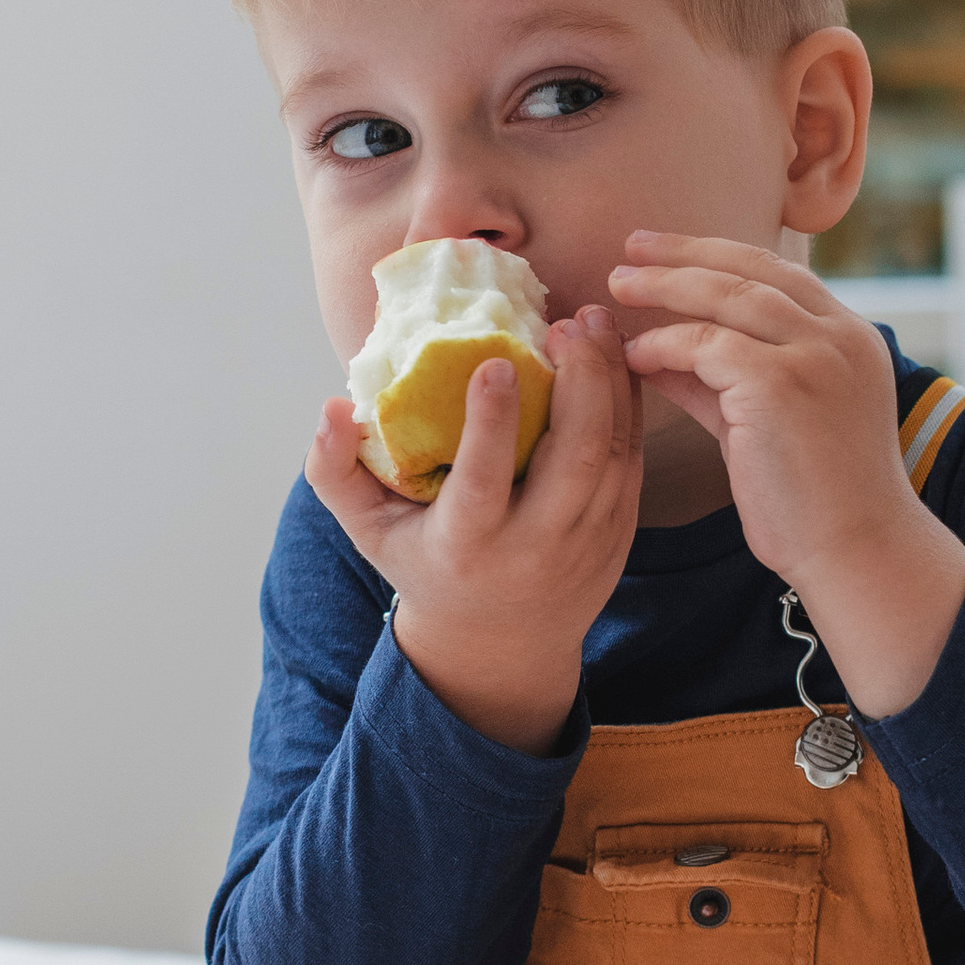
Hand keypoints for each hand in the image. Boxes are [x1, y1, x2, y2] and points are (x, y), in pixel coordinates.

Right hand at [306, 307, 642, 751]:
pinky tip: (614, 354)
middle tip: (564, 320)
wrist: (502, 644)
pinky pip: (632, 456)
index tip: (495, 360)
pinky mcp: (620, 532)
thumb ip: (336, 470)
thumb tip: (331, 408)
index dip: (490, 422)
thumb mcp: (369, 530)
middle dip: (579, 381)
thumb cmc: (425, 565)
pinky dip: (628, 401)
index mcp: (468, 546)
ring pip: (613, 451)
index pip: (484, 481)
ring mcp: (587, 542)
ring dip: (610, 379)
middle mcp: (536, 547)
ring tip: (591, 320)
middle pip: (575, 459)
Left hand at [608, 235, 964, 718]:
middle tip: (629, 250)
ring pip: (727, 296)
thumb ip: (725, 380)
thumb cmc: (816, 501)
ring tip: (618, 286)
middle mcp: (839, 335)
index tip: (666, 251)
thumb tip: (660, 352)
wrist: (857, 552)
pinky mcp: (780, 383)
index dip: (717, 255)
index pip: (777, 273)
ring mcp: (814, 354)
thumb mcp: (772, 422)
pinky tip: (634, 354)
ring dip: (666, 287)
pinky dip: (664, 345)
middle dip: (684, 254)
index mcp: (850, 337)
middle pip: (751, 270)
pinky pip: (706, 345)